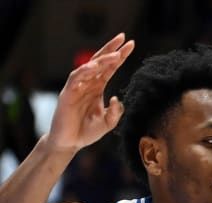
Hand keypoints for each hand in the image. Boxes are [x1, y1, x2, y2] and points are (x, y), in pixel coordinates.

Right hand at [47, 34, 134, 152]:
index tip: (131, 45)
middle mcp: (87, 84)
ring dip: (102, 60)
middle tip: (124, 38)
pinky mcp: (67, 94)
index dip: (120, 56)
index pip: (110, 68)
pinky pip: (75, 78)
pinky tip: (94, 66)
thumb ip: (115, 112)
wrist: (70, 143)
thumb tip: (116, 98)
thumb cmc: (87, 132)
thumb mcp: (108, 123)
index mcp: (98, 88)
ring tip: (115, 54)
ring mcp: (77, 87)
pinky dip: (85, 71)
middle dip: (112, 49)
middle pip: (100, 61)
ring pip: (89, 67)